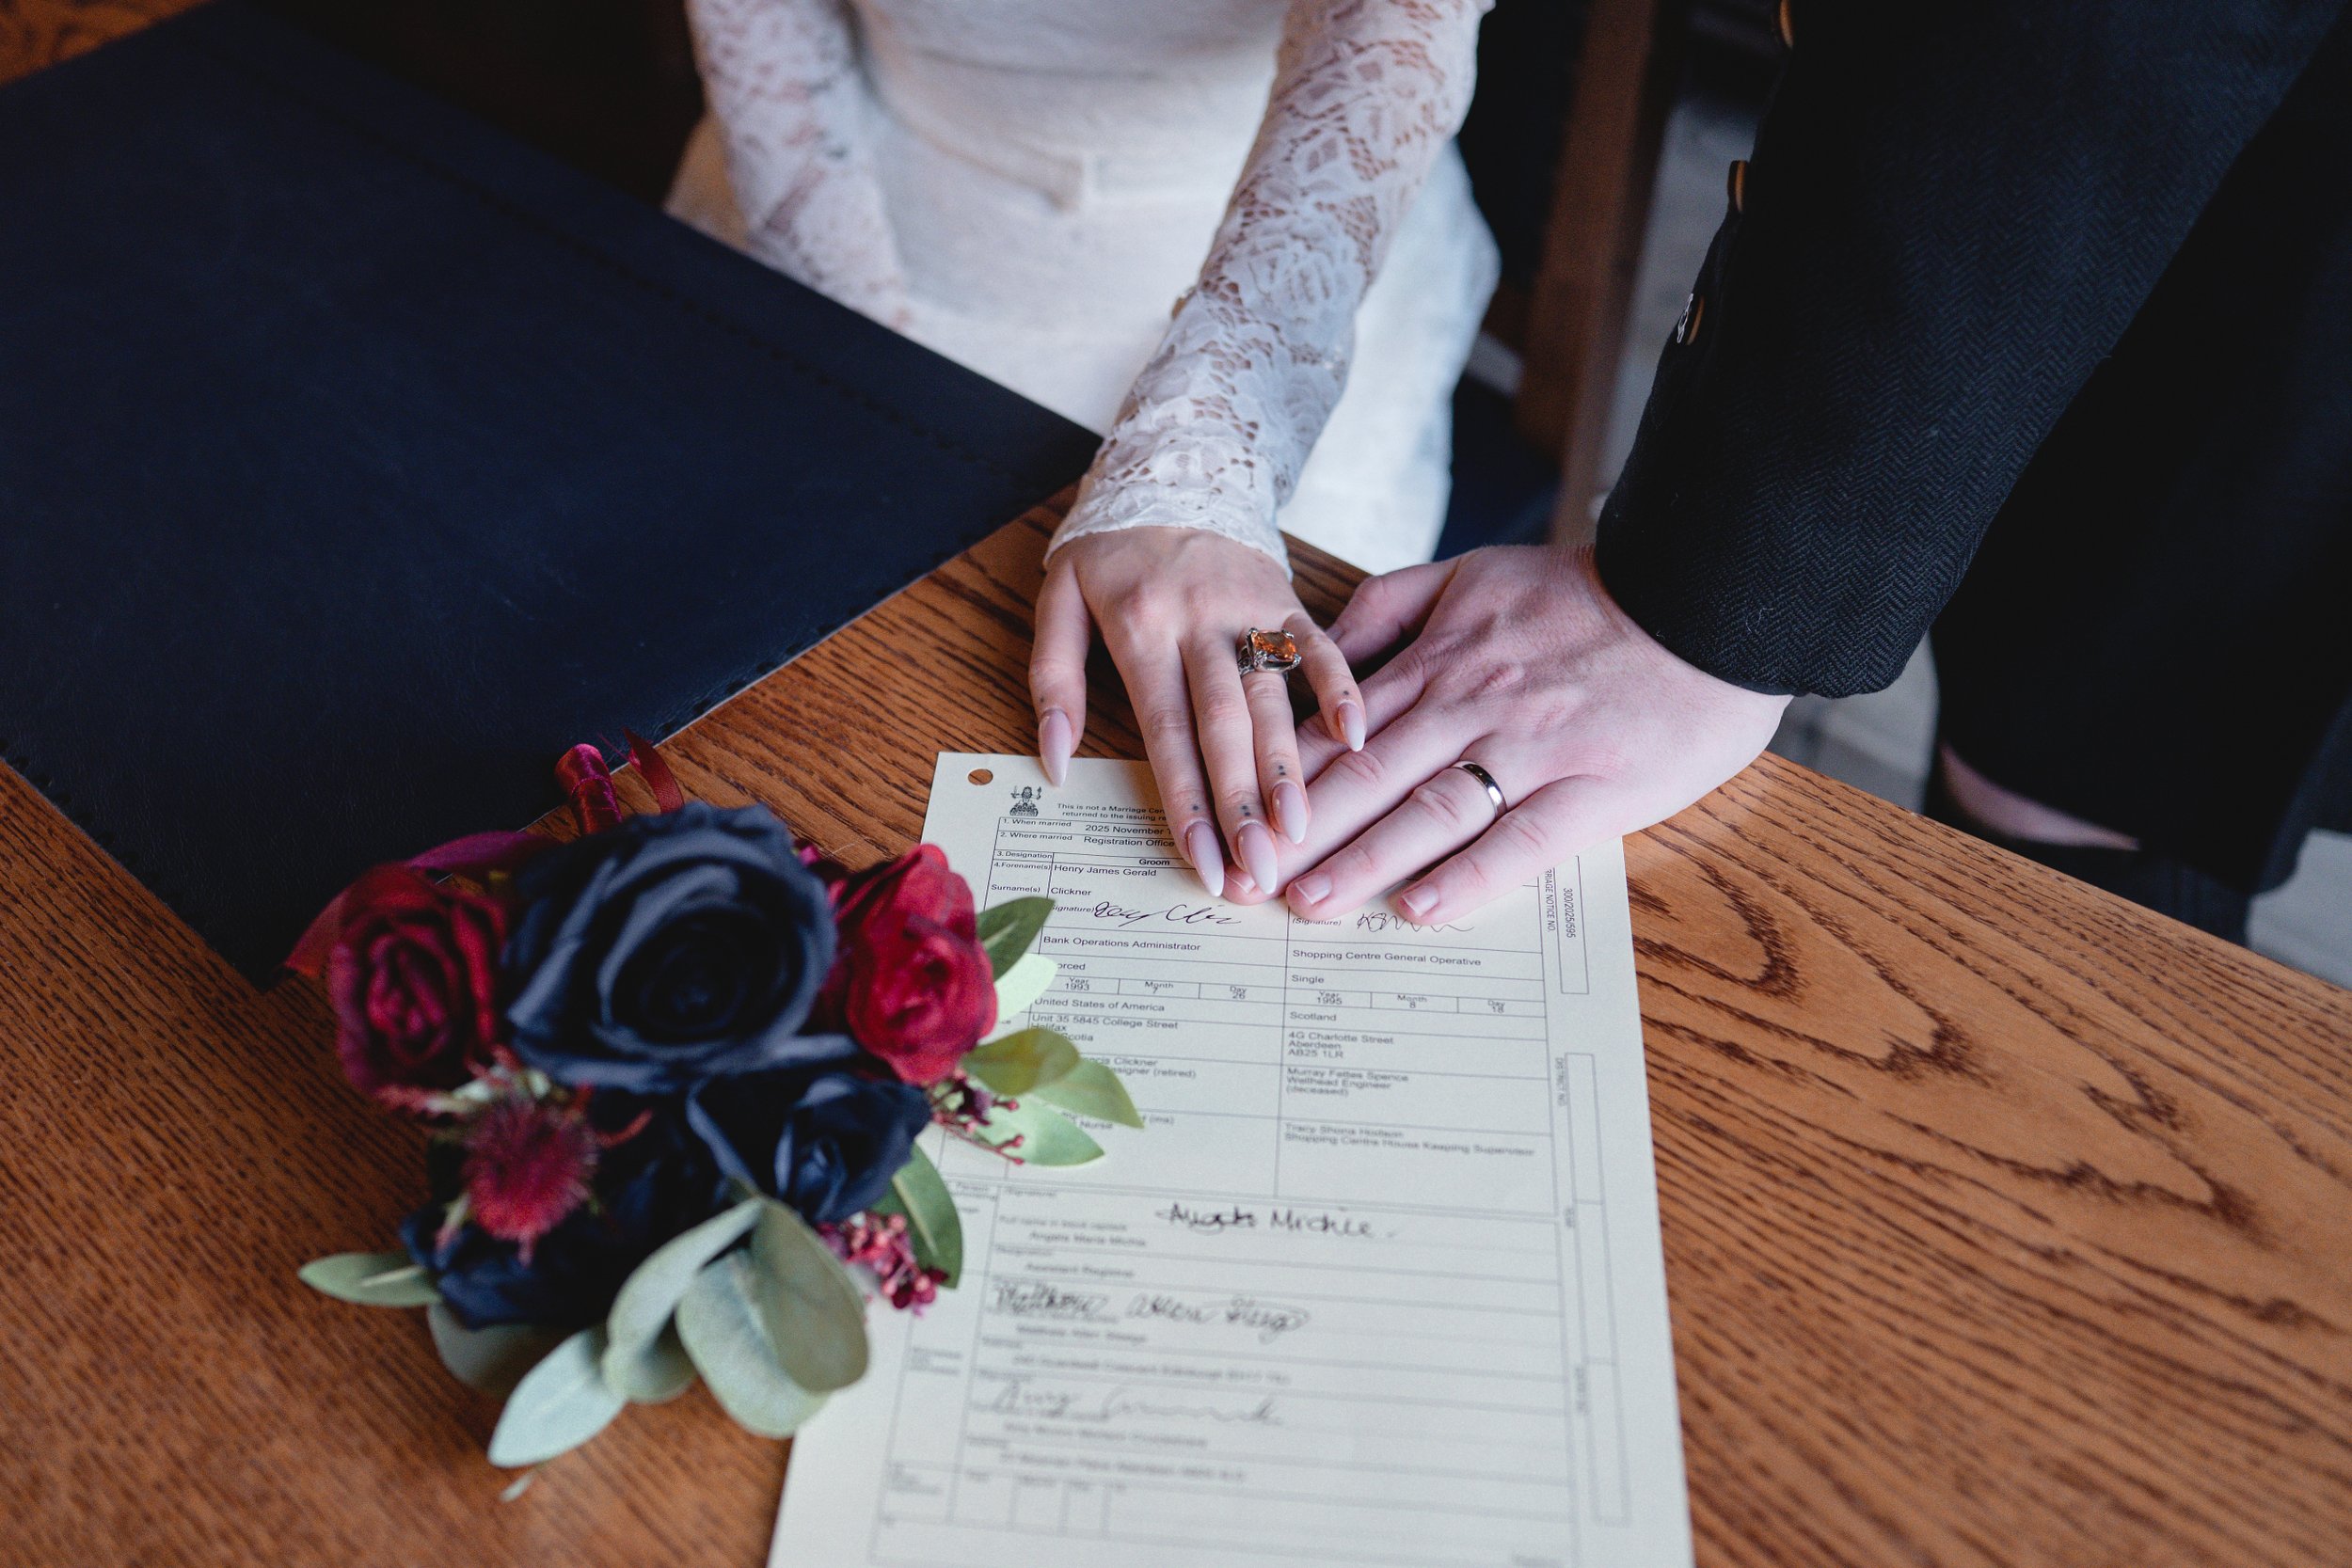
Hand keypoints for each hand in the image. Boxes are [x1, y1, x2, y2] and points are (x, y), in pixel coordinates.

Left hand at [1030, 528, 1363, 896]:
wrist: (1171, 468)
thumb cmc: (1109, 551)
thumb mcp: (1057, 601)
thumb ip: (1053, 681)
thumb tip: (1055, 763)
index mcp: (1140, 629)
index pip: (1165, 732)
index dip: (1186, 802)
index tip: (1203, 861)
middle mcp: (1199, 622)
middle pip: (1224, 725)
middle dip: (1242, 803)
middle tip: (1261, 870)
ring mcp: (1249, 609)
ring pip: (1273, 696)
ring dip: (1290, 765)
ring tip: (1303, 828)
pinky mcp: (1286, 597)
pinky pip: (1319, 645)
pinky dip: (1340, 687)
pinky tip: (1356, 736)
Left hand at [1243, 543, 1788, 920]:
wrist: (1703, 591)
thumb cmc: (1586, 592)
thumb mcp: (1470, 572)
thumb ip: (1389, 606)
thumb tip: (1320, 648)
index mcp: (1438, 660)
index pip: (1337, 729)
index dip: (1280, 779)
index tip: (1233, 819)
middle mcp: (1472, 705)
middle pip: (1368, 777)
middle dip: (1300, 836)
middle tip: (1246, 884)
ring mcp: (1533, 748)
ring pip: (1431, 810)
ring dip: (1365, 861)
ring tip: (1311, 906)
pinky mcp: (1595, 786)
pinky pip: (1523, 838)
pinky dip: (1471, 875)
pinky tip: (1424, 909)